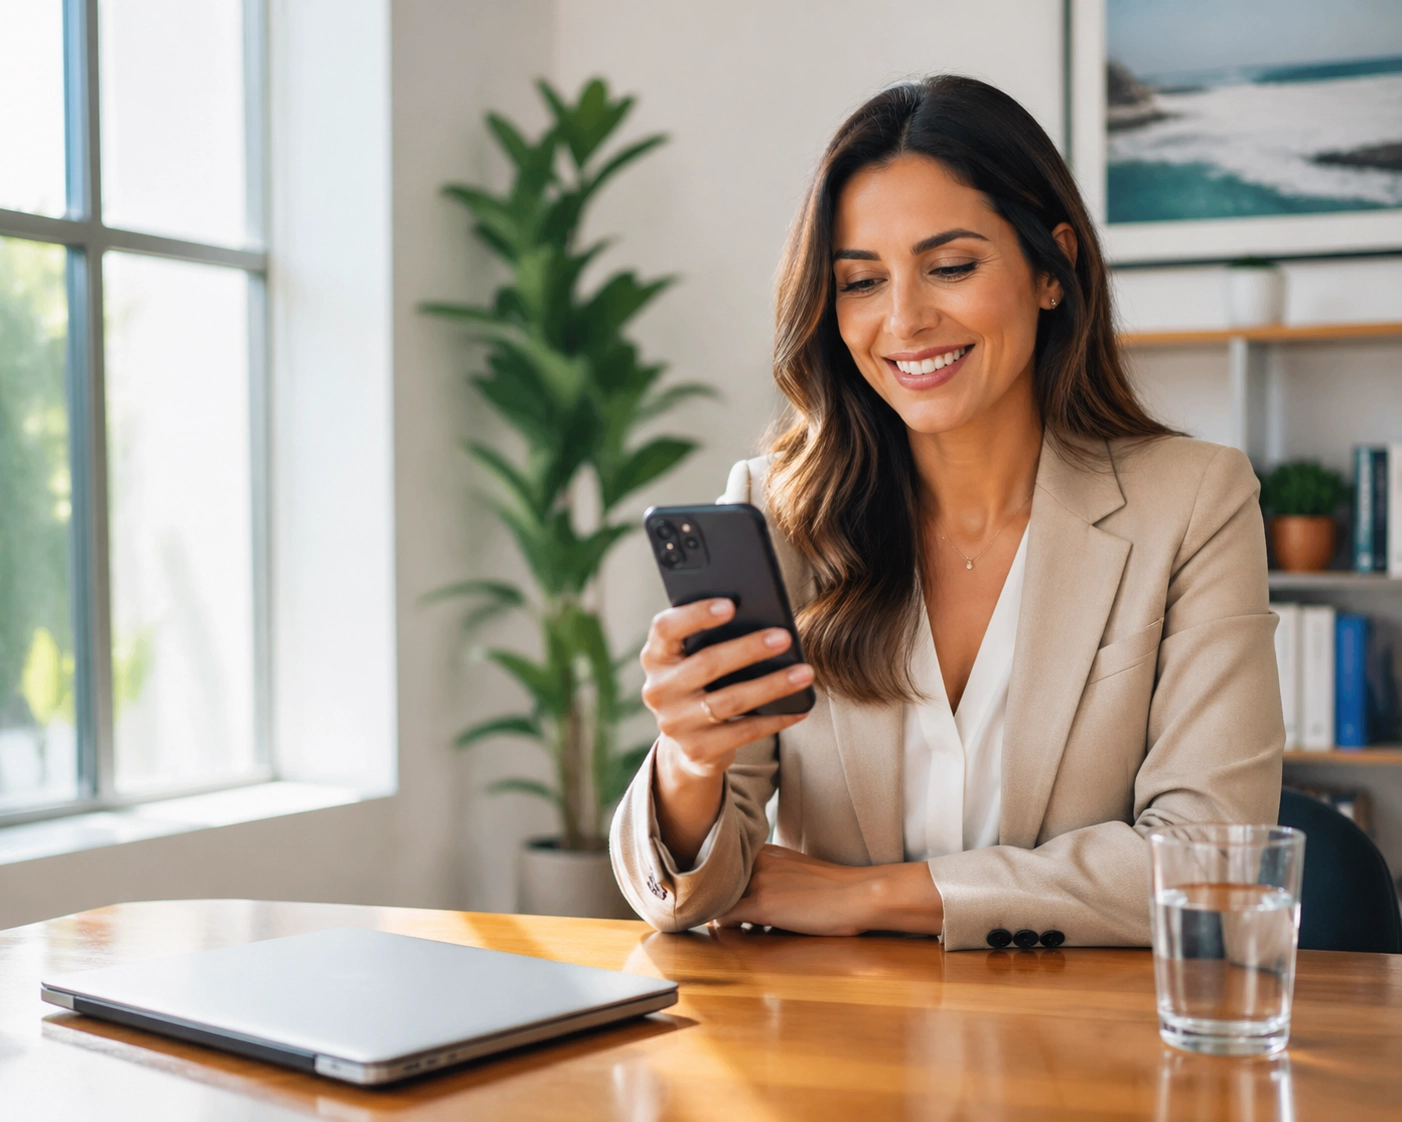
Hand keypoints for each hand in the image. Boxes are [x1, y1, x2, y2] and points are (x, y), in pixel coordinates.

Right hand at [640, 599, 812, 864]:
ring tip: (804, 672)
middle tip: (785, 638)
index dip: (695, 615)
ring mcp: (675, 723)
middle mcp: (658, 690)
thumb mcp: (693, 659)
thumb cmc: (701, 684)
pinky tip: (799, 708)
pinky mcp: (697, 750)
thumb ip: (711, 639)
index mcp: (655, 657)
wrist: (687, 743)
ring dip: (771, 685)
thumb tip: (764, 621)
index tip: (731, 605)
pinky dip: (774, 719)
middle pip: (706, 665)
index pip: (665, 629)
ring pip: (729, 700)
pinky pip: (743, 732)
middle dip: (749, 649)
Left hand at [714, 845, 944, 936]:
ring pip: (719, 899)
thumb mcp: (797, 871)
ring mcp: (758, 880)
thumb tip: (753, 901)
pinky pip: (725, 917)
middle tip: (715, 919)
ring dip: (718, 914)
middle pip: (720, 884)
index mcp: (765, 850)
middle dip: (716, 901)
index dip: (721, 887)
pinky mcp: (762, 904)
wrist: (858, 894)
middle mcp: (757, 859)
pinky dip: (720, 927)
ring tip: (721, 929)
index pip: (728, 868)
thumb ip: (772, 877)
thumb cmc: (836, 889)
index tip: (718, 900)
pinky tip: (723, 935)